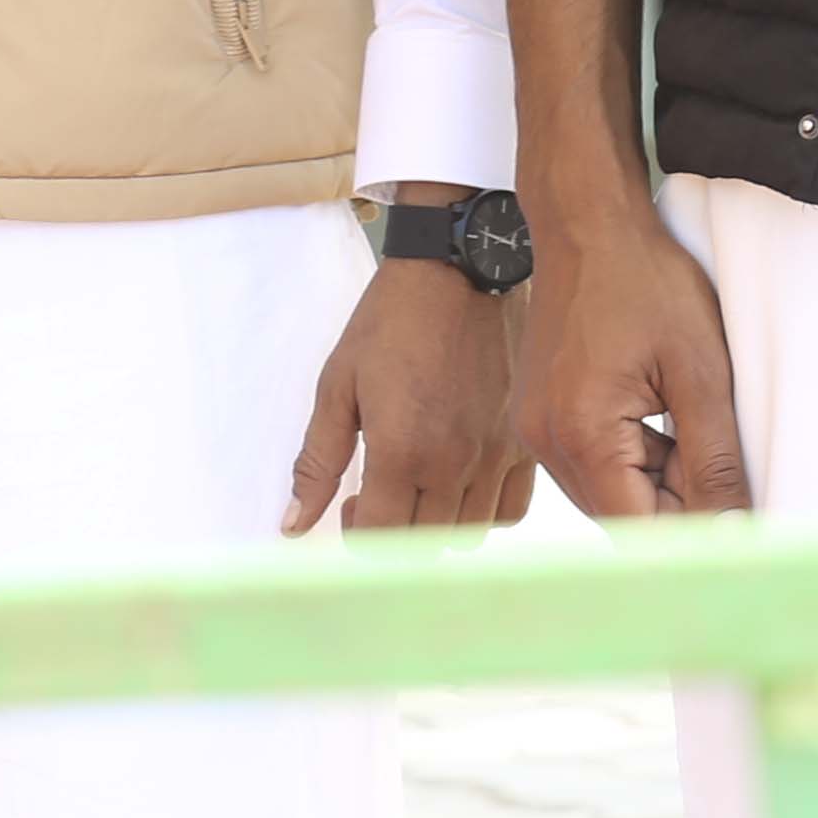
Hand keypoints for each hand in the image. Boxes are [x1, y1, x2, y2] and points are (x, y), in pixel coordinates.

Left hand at [289, 260, 535, 532]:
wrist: (457, 275)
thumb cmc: (390, 324)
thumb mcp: (337, 386)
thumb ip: (317, 461)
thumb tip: (294, 523)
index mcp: (402, 451)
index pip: (382, 538)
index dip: (358, 534)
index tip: (350, 509)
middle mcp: (455, 464)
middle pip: (424, 542)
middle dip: (393, 532)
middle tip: (376, 496)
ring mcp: (496, 457)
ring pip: (468, 534)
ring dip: (436, 525)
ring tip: (417, 487)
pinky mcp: (524, 445)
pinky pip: (510, 510)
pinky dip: (482, 511)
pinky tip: (459, 482)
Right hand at [514, 199, 750, 516]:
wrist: (587, 221)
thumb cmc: (644, 281)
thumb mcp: (700, 372)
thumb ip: (717, 461)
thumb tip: (737, 532)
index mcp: (582, 433)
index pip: (642, 531)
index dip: (697, 537)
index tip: (742, 527)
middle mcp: (546, 441)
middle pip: (623, 518)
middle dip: (681, 509)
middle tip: (732, 468)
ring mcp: (536, 428)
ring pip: (609, 493)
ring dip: (659, 483)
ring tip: (694, 425)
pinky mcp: (541, 413)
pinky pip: (592, 463)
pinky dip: (635, 457)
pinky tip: (663, 416)